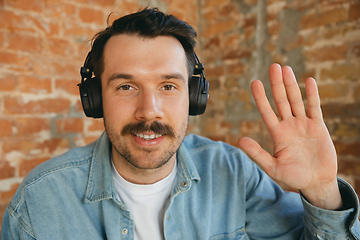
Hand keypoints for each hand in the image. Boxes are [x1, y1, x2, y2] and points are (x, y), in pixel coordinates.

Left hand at [238, 63, 341, 209]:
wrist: (317, 182)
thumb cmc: (294, 177)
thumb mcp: (273, 167)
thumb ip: (257, 154)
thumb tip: (240, 140)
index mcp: (277, 134)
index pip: (266, 111)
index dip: (261, 97)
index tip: (255, 82)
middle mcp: (288, 125)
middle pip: (281, 100)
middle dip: (276, 84)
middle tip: (273, 66)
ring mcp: (303, 124)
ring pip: (296, 100)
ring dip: (291, 84)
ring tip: (286, 68)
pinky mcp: (318, 126)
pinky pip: (314, 107)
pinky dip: (312, 94)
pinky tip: (309, 81)